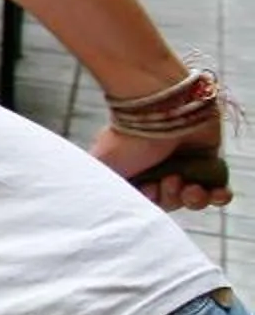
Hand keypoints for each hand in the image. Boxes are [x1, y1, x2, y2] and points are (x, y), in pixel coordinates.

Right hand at [89, 124, 231, 211]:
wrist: (163, 111)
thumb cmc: (128, 138)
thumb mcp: (102, 164)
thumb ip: (98, 186)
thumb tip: (95, 203)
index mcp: (136, 174)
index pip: (146, 202)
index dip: (151, 202)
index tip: (149, 189)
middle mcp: (160, 171)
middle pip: (170, 203)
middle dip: (171, 198)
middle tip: (169, 180)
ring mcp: (187, 168)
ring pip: (193, 200)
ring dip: (194, 200)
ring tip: (191, 186)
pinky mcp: (211, 163)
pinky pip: (219, 192)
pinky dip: (219, 197)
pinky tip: (216, 192)